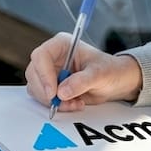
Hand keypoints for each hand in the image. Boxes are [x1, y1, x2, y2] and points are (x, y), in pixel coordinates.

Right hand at [24, 32, 142, 110]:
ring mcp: (50, 72)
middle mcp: (53, 57)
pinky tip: (73, 104)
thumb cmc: (110, 70)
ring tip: (74, 103)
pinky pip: (43, 97)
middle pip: (34, 73)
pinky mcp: (52, 86)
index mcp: (62, 45)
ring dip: (52, 101)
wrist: (116, 82)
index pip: (41, 56)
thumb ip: (81, 81)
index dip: (43, 74)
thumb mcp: (99, 74)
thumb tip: (62, 92)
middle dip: (47, 92)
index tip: (53, 92)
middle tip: (63, 102)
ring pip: (36, 88)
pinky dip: (56, 105)